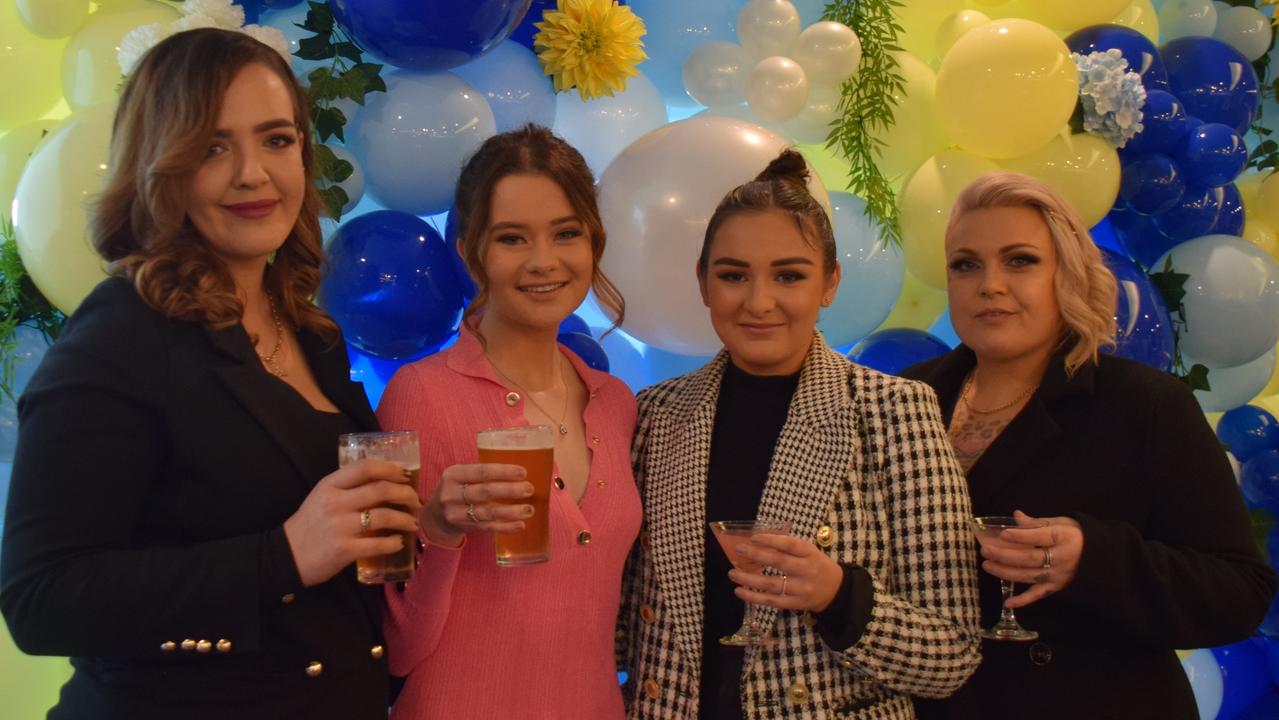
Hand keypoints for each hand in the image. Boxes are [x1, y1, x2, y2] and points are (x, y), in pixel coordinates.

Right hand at [284, 458, 422, 586]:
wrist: (285, 556)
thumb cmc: (310, 525)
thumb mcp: (322, 497)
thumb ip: (348, 488)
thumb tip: (386, 483)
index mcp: (330, 485)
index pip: (365, 467)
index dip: (391, 469)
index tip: (405, 476)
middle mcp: (335, 502)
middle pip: (381, 490)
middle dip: (406, 494)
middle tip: (416, 502)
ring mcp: (340, 527)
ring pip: (384, 516)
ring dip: (405, 519)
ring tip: (412, 523)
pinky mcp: (344, 550)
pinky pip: (378, 544)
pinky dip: (393, 543)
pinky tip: (398, 542)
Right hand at [421, 463, 532, 546]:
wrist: (435, 516)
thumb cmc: (457, 490)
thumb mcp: (461, 476)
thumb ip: (482, 473)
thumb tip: (519, 473)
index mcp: (453, 474)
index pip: (481, 471)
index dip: (503, 472)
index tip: (523, 473)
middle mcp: (452, 494)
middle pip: (485, 492)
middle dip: (510, 490)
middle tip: (529, 489)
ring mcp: (457, 513)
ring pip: (488, 512)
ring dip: (511, 511)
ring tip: (529, 509)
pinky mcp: (464, 528)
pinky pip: (488, 528)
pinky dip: (505, 527)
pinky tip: (520, 525)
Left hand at [728, 534, 844, 612]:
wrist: (836, 591)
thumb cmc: (816, 565)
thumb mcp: (808, 551)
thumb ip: (787, 547)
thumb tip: (757, 540)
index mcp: (809, 553)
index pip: (790, 544)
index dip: (772, 540)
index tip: (754, 538)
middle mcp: (806, 570)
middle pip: (779, 562)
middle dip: (757, 555)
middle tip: (739, 550)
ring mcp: (801, 589)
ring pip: (772, 584)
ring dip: (749, 579)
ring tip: (733, 574)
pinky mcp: (795, 604)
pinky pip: (772, 601)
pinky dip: (754, 597)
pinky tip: (740, 592)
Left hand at [979, 510, 1083, 608]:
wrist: (1100, 555)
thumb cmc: (1076, 535)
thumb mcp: (1061, 523)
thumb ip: (1037, 523)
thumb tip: (1016, 515)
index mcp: (1062, 537)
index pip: (1039, 536)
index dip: (1020, 536)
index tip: (1003, 534)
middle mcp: (1060, 558)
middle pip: (1029, 558)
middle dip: (1005, 555)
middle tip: (985, 551)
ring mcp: (1058, 575)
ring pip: (1029, 576)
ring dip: (1006, 572)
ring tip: (987, 566)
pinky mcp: (1056, 587)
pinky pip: (1038, 595)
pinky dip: (1023, 601)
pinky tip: (1007, 602)